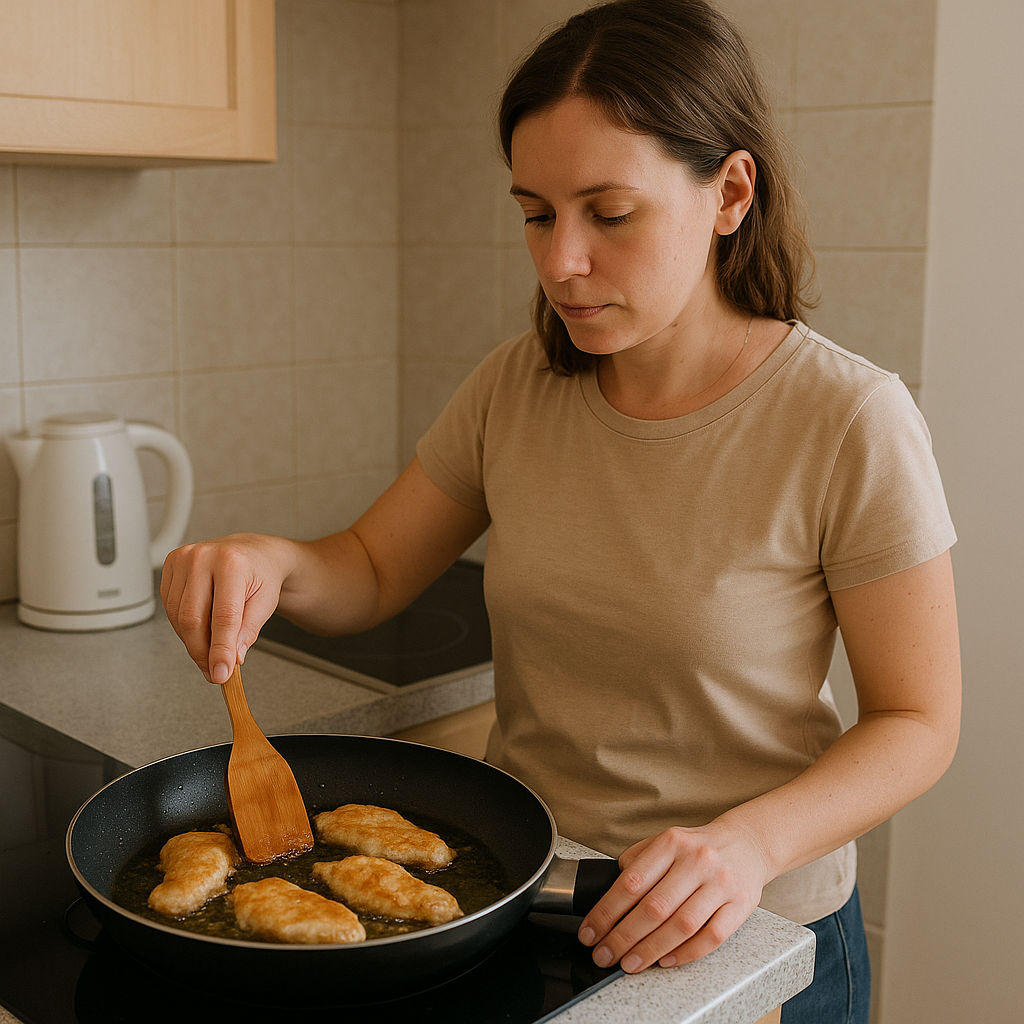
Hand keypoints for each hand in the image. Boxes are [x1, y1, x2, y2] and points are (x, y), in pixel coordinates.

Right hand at [160, 533, 293, 683]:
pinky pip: (169, 608)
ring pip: (177, 617)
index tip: (221, 673)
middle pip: (193, 619)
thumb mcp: (266, 602)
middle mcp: (203, 557)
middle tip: (214, 671)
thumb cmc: (261, 573)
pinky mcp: (170, 566)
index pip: (223, 616)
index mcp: (232, 563)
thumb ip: (249, 631)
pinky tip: (200, 628)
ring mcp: (183, 559)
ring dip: (192, 642)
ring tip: (211, 651)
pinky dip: (183, 626)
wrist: (253, 552)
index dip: (220, 650)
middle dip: (202, 652)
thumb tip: (232, 657)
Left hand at [577, 820, 769, 973]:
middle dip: (623, 937)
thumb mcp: (666, 840)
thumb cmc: (699, 847)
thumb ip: (638, 861)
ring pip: (681, 925)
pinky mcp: (740, 905)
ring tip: (629, 964)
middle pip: (654, 907)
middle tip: (604, 954)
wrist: (748, 843)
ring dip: (651, 950)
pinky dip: (686, 953)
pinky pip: (711, 937)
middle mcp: (696, 861)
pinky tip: (666, 960)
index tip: (590, 932)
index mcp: (672, 843)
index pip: (631, 882)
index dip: (606, 912)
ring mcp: (720, 884)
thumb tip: (609, 892)